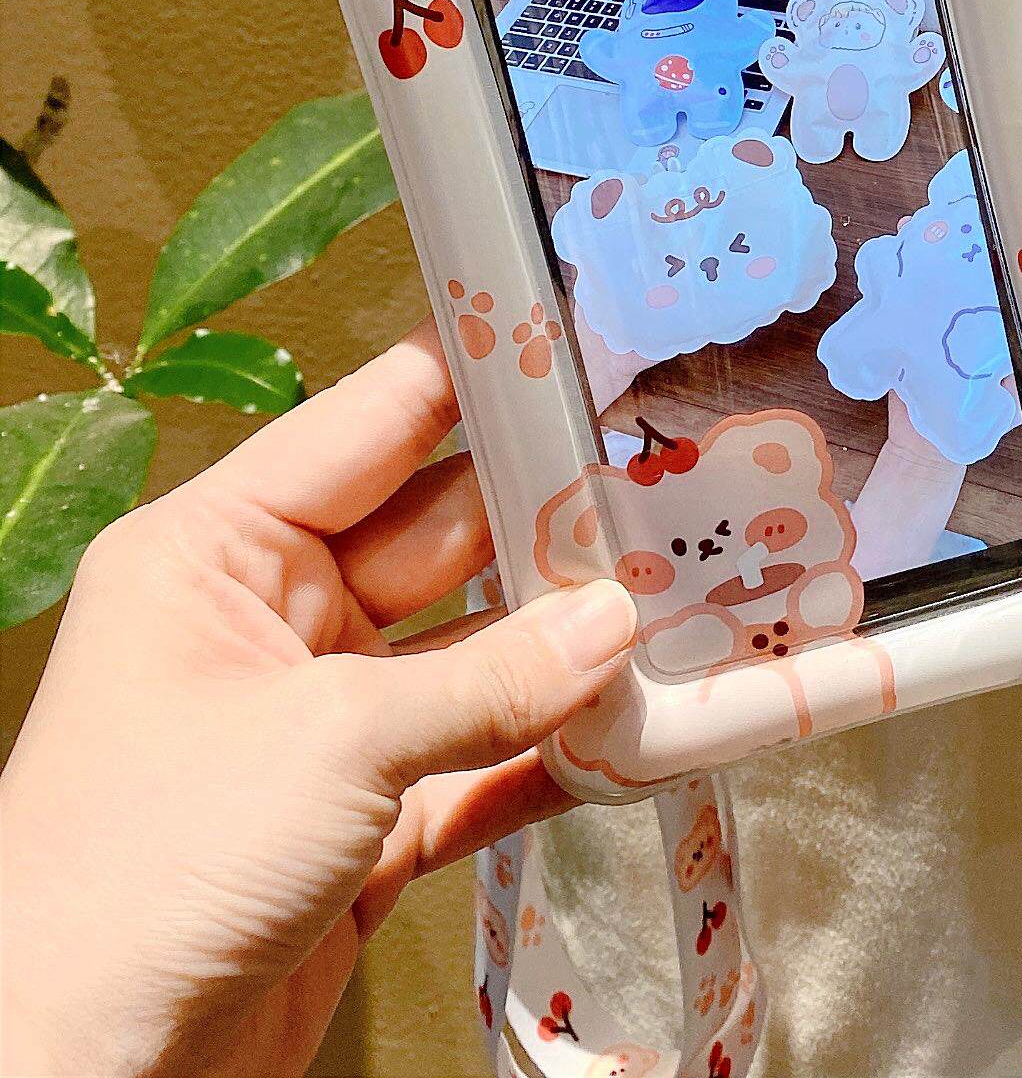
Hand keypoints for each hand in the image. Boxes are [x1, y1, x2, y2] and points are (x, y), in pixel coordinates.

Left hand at [0, 327, 637, 1077]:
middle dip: (550, 519)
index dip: (478, 377)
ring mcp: (320, 726)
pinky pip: (479, 760)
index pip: (372, 425)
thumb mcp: (332, 744)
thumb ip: (490, 678)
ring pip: (474, 652)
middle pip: (442, 535)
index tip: (585, 341)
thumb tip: (613, 625)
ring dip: (568, 645)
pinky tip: (637, 730)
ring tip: (683, 600)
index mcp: (217, 552)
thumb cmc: (142, 875)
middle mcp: (269, 623)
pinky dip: (553, 751)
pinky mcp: (361, 824)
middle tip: (671, 479)